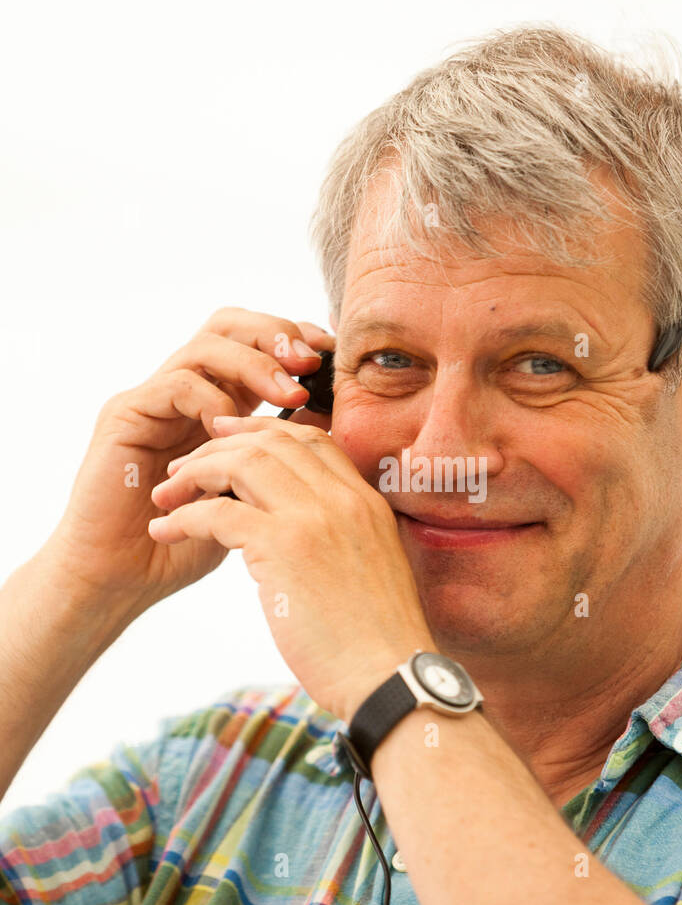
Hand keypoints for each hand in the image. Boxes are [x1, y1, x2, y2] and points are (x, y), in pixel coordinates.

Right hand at [42, 308, 333, 621]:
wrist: (123, 579)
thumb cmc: (187, 546)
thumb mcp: (250, 498)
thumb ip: (280, 460)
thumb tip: (331, 424)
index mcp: (220, 404)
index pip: (258, 346)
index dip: (296, 342)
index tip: (334, 358)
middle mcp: (186, 393)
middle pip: (231, 326)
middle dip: (276, 335)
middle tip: (311, 363)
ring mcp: (155, 400)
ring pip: (207, 346)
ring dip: (255, 364)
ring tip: (288, 393)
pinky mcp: (126, 414)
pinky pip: (176, 385)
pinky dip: (211, 399)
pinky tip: (232, 428)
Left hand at [147, 415, 434, 721]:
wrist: (389, 676)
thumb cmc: (377, 641)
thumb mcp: (369, 569)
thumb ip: (342, 538)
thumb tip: (304, 539)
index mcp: (365, 501)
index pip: (311, 439)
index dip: (264, 432)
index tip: (229, 440)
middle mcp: (343, 499)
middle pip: (271, 441)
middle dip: (219, 445)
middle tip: (183, 465)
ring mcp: (315, 519)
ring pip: (243, 463)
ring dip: (195, 474)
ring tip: (166, 494)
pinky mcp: (284, 549)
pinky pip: (218, 513)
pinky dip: (184, 517)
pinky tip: (165, 531)